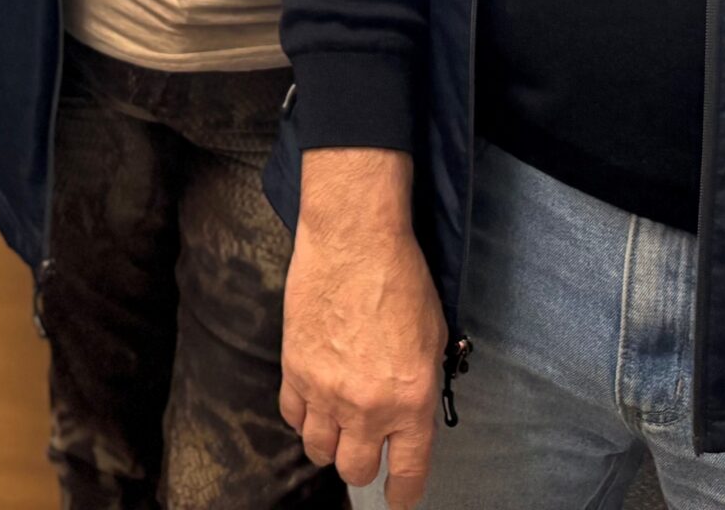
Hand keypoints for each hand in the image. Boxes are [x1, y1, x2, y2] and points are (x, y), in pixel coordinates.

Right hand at [279, 151, 447, 508]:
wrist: (354, 240)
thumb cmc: (401, 279)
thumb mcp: (431, 339)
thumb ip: (420, 386)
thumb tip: (408, 413)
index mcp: (411, 402)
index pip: (407, 474)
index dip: (403, 493)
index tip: (398, 498)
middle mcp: (368, 407)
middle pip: (355, 468)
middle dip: (362, 464)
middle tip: (366, 446)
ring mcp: (326, 390)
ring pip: (318, 450)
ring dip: (329, 443)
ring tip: (336, 426)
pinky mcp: (294, 368)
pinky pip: (292, 415)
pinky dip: (303, 415)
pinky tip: (312, 401)